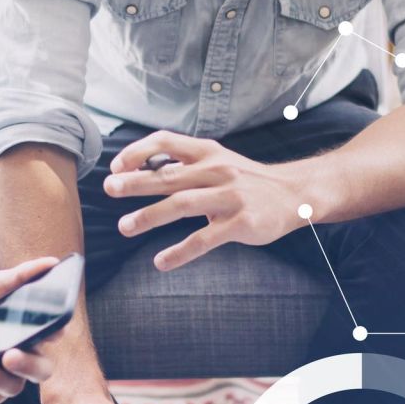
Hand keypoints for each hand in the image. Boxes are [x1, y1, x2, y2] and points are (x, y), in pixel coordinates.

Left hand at [0, 257, 60, 403]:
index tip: (51, 331)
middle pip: (42, 370)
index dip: (56, 333)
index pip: (54, 335)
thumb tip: (50, 262)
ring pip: (14, 387)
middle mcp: (23, 357)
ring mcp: (5, 378)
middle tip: (9, 356)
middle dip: (28, 365)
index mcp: (29, 332)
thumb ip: (17, 277)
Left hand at [104, 131, 311, 270]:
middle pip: (169, 175)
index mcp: (209, 153)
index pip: (166, 141)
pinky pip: (204, 240)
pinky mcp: (240, 224)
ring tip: (125, 226)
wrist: (295, 194)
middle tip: (109, 188)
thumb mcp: (220, 161)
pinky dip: (180, 252)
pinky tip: (161, 262)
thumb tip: (143, 169)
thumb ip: (186, 165)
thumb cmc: (249, 180)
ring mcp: (230, 197)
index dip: (139, 151)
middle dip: (135, 182)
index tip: (117, 165)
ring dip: (149, 216)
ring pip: (181, 204)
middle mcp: (217, 171)